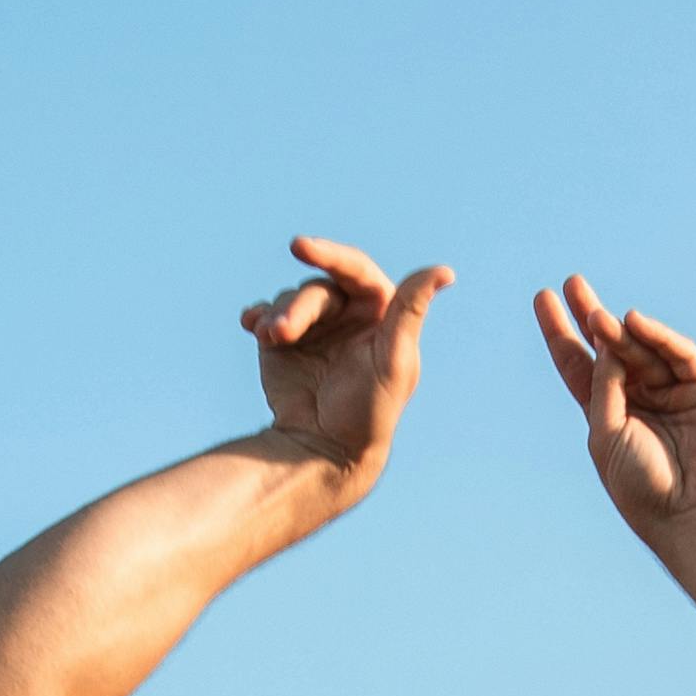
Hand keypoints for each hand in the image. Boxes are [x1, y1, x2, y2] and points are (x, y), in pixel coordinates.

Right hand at [240, 238, 451, 477]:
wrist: (324, 448)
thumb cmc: (370, 409)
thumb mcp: (394, 361)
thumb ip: (411, 312)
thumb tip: (445, 271)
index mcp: (378, 308)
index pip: (354, 269)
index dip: (329, 254)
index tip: (300, 247)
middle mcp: (345, 311)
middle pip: (317, 289)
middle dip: (297, 308)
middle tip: (280, 333)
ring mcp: (312, 324)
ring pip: (288, 299)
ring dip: (275, 317)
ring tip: (270, 339)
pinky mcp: (282, 339)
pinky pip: (265, 313)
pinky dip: (256, 316)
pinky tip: (250, 324)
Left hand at [532, 279, 695, 537]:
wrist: (695, 514)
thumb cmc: (645, 486)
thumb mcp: (606, 436)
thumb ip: (602, 389)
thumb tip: (607, 342)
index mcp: (610, 414)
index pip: (579, 364)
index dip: (560, 332)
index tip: (542, 298)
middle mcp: (641, 397)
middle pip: (611, 346)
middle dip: (591, 315)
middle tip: (572, 283)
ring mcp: (674, 390)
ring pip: (642, 348)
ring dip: (619, 330)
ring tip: (597, 316)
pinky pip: (679, 353)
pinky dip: (658, 336)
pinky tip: (634, 322)